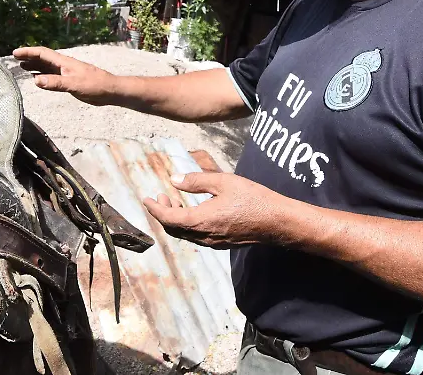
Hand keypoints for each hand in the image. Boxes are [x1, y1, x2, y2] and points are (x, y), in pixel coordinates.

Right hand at [12, 46, 117, 105]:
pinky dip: (42, 75)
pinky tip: (37, 79)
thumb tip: (35, 80)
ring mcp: (66, 72)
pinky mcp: (69, 80)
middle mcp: (63, 65)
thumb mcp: (74, 85)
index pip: (42, 53)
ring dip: (34, 66)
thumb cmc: (95, 85)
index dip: (28, 52)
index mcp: (64, 62)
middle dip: (28, 57)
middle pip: (42, 58)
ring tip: (21, 66)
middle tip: (14, 58)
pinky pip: (51, 75)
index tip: (15, 53)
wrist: (110, 90)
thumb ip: (55, 83)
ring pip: (46, 67)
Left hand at [142, 172, 288, 248]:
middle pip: (173, 229)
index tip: (146, 199)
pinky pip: (196, 236)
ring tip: (174, 202)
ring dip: (175, 220)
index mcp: (201, 221)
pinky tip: (193, 212)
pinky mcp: (221, 243)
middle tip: (161, 197)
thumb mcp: (223, 182)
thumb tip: (173, 180)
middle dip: (163, 213)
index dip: (154, 209)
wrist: (277, 221)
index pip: (168, 218)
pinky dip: (187, 225)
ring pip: (184, 234)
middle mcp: (204, 236)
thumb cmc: (252, 198)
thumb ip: (196, 181)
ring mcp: (213, 242)